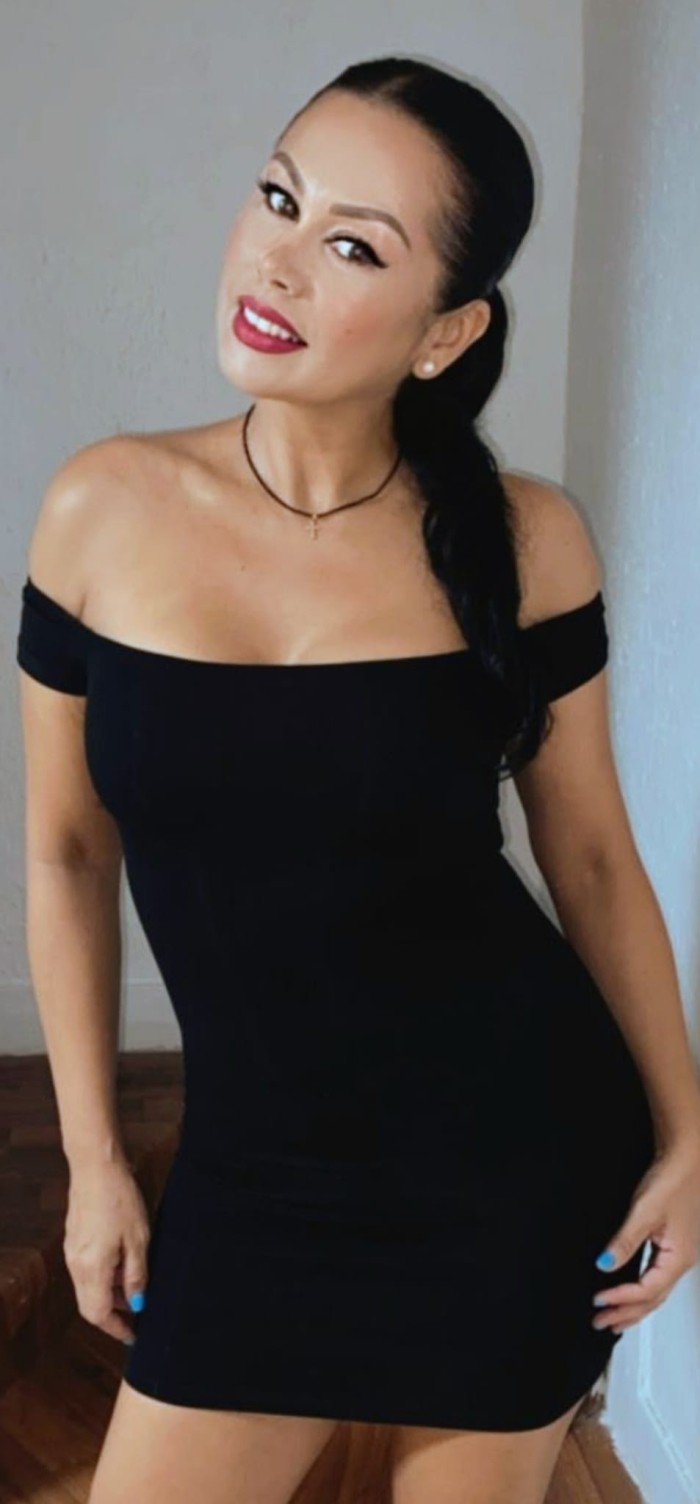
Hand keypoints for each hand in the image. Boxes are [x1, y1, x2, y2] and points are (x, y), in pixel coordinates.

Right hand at [63, 1156, 150, 1343]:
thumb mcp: (138, 1240)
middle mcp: (76, 1265)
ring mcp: (72, 1252)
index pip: (98, 1314)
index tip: (133, 1335)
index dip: (116, 1328)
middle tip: (136, 1313)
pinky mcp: (73, 1240)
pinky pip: (85, 1271)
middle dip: (112, 1314)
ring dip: (108, 1294)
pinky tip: (121, 1265)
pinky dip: (102, 1278)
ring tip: (133, 1287)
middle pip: (89, 1305)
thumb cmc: (121, 1201)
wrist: (96, 1168)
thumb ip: (136, 1275)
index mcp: (92, 1269)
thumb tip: (137, 1304)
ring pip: (87, 1288)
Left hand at [591, 1134, 699, 1333]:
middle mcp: (682, 1261)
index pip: (646, 1290)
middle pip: (653, 1299)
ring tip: (614, 1319)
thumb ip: (624, 1242)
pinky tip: (631, 1292)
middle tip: (600, 1322)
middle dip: (627, 1313)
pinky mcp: (675, 1245)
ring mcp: (680, 1254)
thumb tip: (604, 1266)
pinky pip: (658, 1278)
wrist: (687, 1158)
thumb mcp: (644, 1212)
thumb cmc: (671, 1181)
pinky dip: (642, 1290)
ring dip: (634, 1306)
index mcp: (678, 1258)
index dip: (621, 1298)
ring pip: (657, 1291)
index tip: (598, 1301)